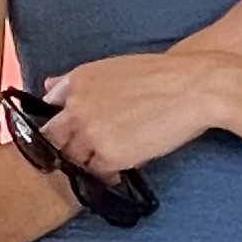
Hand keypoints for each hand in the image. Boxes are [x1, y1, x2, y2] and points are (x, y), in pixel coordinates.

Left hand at [38, 52, 225, 177]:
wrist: (193, 88)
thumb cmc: (160, 75)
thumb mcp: (111, 69)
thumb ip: (77, 82)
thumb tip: (48, 85)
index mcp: (77, 81)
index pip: (48, 108)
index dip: (58, 122)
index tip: (67, 130)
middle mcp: (76, 107)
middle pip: (53, 138)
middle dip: (65, 146)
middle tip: (83, 150)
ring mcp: (90, 133)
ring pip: (73, 159)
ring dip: (87, 160)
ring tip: (111, 154)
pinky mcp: (108, 156)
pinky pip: (97, 173)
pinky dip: (107, 172)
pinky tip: (124, 163)